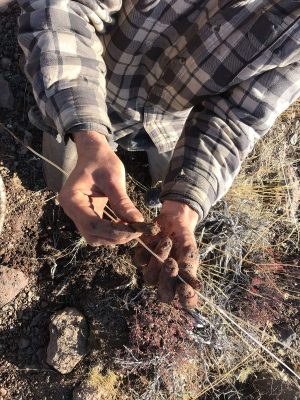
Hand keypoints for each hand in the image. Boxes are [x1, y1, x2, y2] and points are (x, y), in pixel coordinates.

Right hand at [58, 131, 143, 245]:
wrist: (93, 154)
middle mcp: (70, 210)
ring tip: (133, 228)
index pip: (92, 224)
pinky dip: (112, 232)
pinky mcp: (85, 216)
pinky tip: (126, 225)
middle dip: (115, 236)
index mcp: (71, 199)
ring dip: (114, 237)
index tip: (135, 230)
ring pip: (95, 236)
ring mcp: (76, 214)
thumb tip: (137, 222)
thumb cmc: (102, 161)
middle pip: (92, 234)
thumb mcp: (114, 178)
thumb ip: (123, 202)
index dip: (114, 231)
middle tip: (137, 231)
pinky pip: (97, 231)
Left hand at [134, 200, 199, 307]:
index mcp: (182, 283)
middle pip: (164, 295)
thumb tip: (195, 286)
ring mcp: (151, 271)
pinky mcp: (140, 258)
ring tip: (167, 241)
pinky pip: (139, 260)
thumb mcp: (190, 252)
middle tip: (172, 262)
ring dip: (158, 259)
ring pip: (149, 278)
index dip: (186, 299)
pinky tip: (157, 236)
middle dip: (167, 279)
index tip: (186, 288)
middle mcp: (166, 282)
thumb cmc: (184, 240)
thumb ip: (189, 267)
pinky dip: (149, 248)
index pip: (186, 301)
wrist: (174, 221)